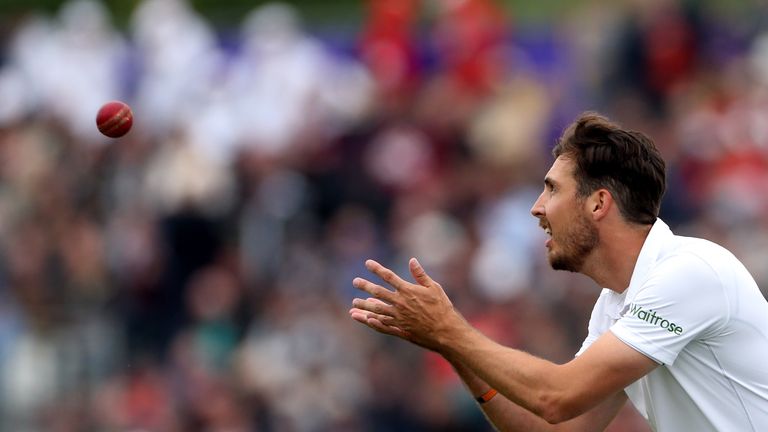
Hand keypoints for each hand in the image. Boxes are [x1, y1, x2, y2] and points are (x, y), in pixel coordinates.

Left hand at [349, 258, 463, 351]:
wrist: (447, 332)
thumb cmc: (443, 308)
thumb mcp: (434, 288)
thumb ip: (420, 275)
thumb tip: (412, 260)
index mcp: (408, 291)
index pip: (389, 277)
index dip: (377, 269)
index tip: (367, 263)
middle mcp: (400, 304)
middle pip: (378, 293)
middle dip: (365, 286)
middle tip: (355, 281)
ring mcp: (399, 318)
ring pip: (377, 311)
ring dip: (364, 306)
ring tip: (354, 304)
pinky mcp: (401, 330)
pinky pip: (384, 326)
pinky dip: (374, 323)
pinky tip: (366, 319)